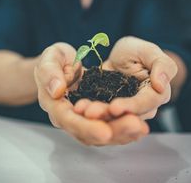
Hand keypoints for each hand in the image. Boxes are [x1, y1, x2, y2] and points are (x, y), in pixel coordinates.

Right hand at [34, 42, 148, 145]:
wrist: (61, 64)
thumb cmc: (55, 59)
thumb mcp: (50, 57)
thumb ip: (50, 72)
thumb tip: (57, 90)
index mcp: (53, 104)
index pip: (68, 120)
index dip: (86, 126)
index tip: (105, 131)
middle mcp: (67, 117)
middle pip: (88, 133)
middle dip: (112, 131)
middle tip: (134, 124)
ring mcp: (82, 119)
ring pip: (101, 134)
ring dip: (122, 133)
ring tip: (141, 127)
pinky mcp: (95, 117)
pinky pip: (109, 126)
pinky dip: (124, 129)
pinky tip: (140, 127)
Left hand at [74, 36, 177, 121]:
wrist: (121, 55)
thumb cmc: (138, 52)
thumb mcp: (149, 51)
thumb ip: (161, 65)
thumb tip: (161, 85)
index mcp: (155, 95)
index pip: (145, 104)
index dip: (130, 107)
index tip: (114, 107)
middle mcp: (140, 109)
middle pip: (125, 117)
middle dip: (106, 115)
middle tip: (90, 112)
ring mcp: (122, 110)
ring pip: (110, 118)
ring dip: (95, 116)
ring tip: (80, 109)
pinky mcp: (106, 108)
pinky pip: (98, 112)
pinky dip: (87, 111)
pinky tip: (77, 108)